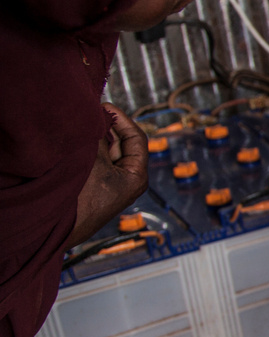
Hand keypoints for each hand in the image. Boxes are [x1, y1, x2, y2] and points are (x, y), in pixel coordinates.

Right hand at [67, 105, 148, 248]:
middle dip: (108, 127)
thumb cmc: (84, 202)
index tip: (106, 108)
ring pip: (108, 152)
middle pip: (123, 144)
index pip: (137, 139)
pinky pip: (98, 162)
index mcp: (137, 176)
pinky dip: (91, 149)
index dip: (122, 120)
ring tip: (84, 124)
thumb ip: (99, 138)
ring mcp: (114, 184)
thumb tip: (98, 118)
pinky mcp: (99, 187)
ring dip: (97, 138)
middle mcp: (130, 180)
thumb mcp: (94, 162)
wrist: (63, 228)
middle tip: (92, 113)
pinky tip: (79, 140)